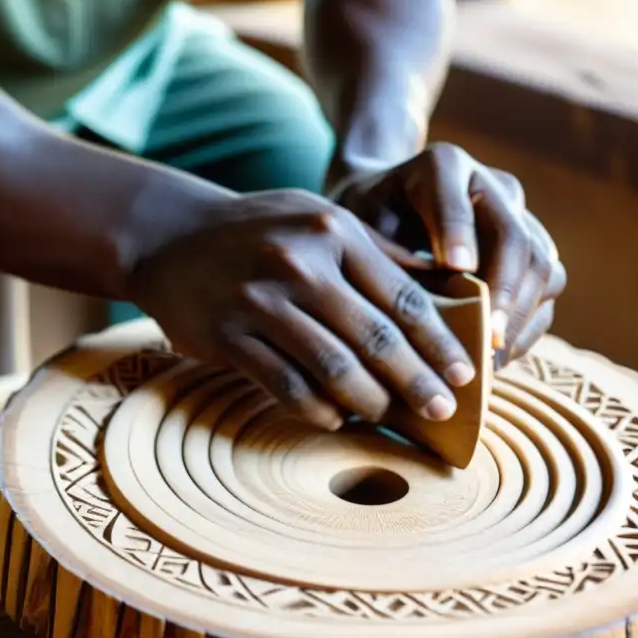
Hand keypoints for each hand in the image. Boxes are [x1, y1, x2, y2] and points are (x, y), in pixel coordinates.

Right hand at [127, 189, 478, 430]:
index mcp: (333, 233)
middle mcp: (299, 265)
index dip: (441, 342)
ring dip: (371, 402)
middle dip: (418, 381)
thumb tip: (445, 290)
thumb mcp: (318, 219)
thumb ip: (378, 252)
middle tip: (444, 412)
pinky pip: (285, 385)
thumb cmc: (259, 231)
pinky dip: (317, 409)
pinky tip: (336, 418)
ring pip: (334, 368)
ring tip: (391, 417)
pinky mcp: (227, 336)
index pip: (403, 297)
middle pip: (376, 338)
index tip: (467, 373)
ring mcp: (259, 301)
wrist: (170, 235)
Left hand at [334, 143, 566, 364]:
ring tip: (493, 358)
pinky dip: (527, 326)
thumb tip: (410, 315)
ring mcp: (518, 217)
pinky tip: (499, 355)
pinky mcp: (532, 249)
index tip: (455, 268)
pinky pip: (546, 288)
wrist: (387, 202)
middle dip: (505, 292)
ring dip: (522, 316)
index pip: (455, 199)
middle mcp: (491, 186)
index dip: (458, 232)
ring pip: (542, 266)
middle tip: (487, 336)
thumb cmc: (368, 217)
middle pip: (515, 238)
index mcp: (443, 167)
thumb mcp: (360, 224)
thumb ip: (383, 254)